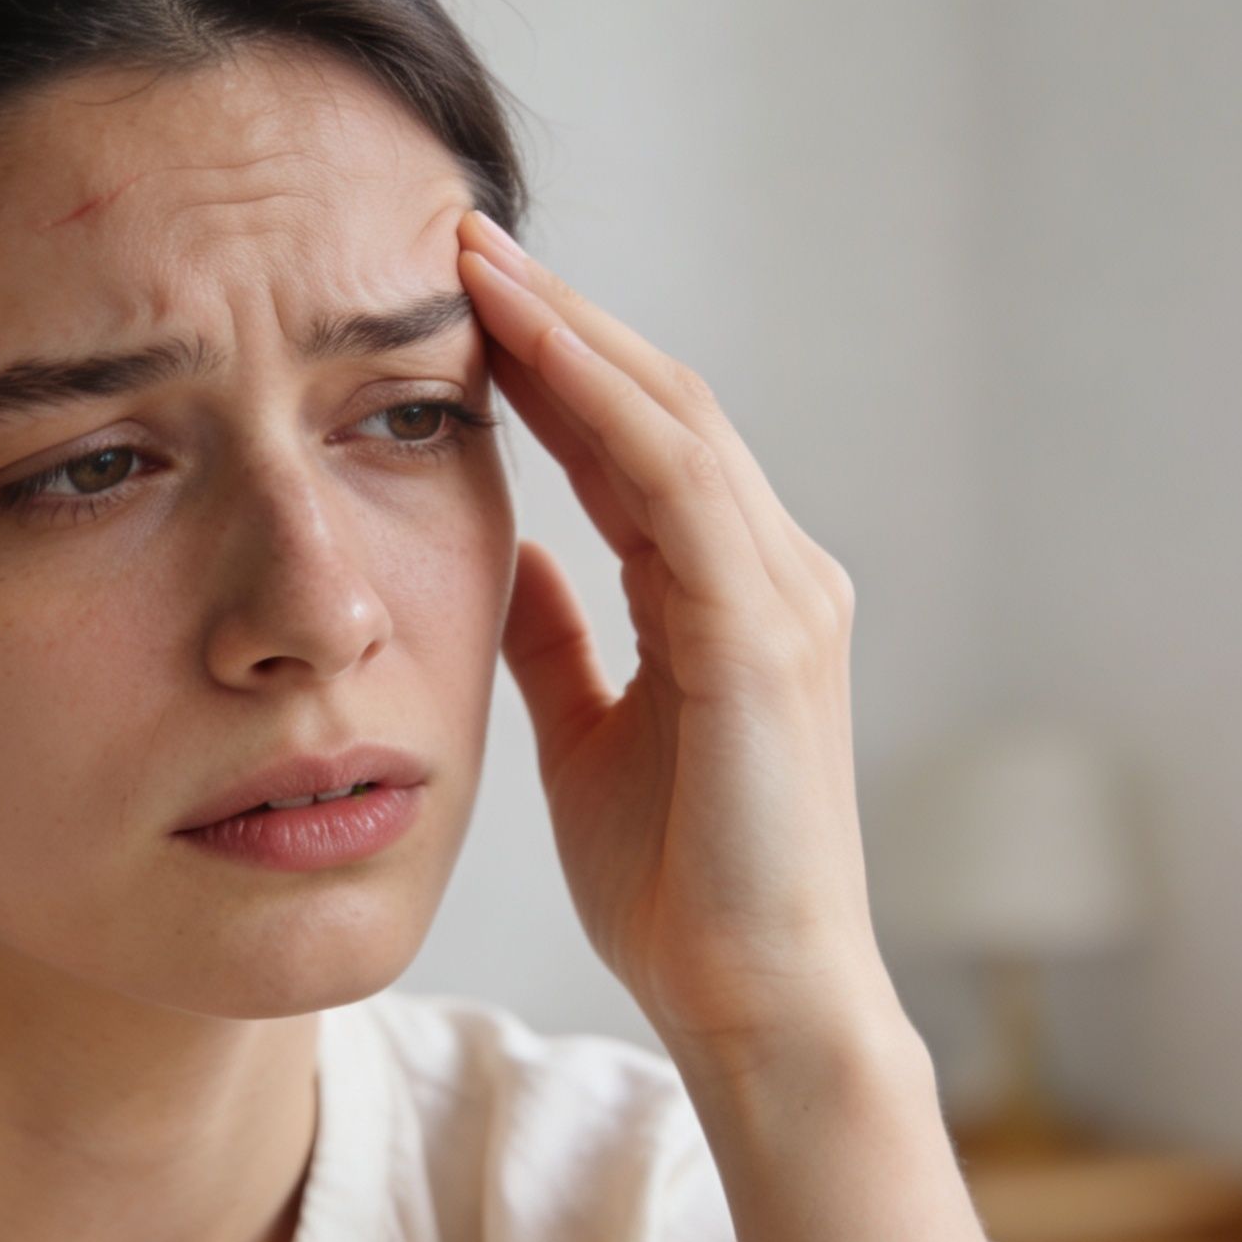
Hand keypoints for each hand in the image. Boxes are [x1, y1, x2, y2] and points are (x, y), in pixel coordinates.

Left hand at [455, 211, 895, 1057]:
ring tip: (475, 262)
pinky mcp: (765, 629)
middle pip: (658, 402)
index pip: (635, 443)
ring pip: (671, 415)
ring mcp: (782, 592)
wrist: (754, 1003)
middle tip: (459, 239)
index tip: (459, 303)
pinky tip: (527, 346)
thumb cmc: (682, 888)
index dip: (553, 364)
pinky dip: (601, 402)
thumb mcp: (590, 737)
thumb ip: (562, 640)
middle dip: (557, 317)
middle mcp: (772, 572)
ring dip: (571, 331)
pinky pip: (674, 481)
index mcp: (731, 596)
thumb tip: (516, 558)